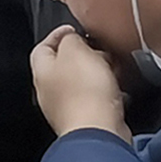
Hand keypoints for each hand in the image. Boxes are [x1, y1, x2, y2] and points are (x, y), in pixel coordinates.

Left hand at [30, 23, 132, 140]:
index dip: (59, 35)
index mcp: (41, 71)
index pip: (43, 47)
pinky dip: (107, 91)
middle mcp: (50, 90)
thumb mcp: (76, 51)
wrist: (100, 131)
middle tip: (100, 49)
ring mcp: (68, 107)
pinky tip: (118, 90)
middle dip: (84, 54)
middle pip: (64, 64)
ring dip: (99, 73)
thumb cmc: (85, 92)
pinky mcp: (87, 119)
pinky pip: (97, 99)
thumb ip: (71, 39)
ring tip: (113, 68)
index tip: (75, 29)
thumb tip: (73, 38)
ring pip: (83, 81)